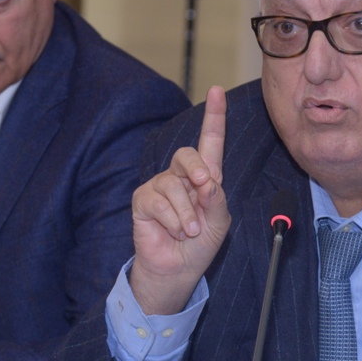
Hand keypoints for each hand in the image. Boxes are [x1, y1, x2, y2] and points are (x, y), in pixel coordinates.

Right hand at [129, 86, 230, 314]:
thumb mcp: (219, 222)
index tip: (217, 90)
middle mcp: (180, 176)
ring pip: (173, 184)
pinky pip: (158, 201)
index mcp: (204, 177)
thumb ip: (216, 199)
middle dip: (197, 170)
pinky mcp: (143, 200)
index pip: (210, 142)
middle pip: (187, 155)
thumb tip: (207, 179)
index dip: (214, 116)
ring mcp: (159, 186)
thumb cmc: (200, 243)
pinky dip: (173, 220)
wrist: (178, 269)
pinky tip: (175, 232)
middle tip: (205, 187)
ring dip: (187, 212)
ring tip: (188, 231)